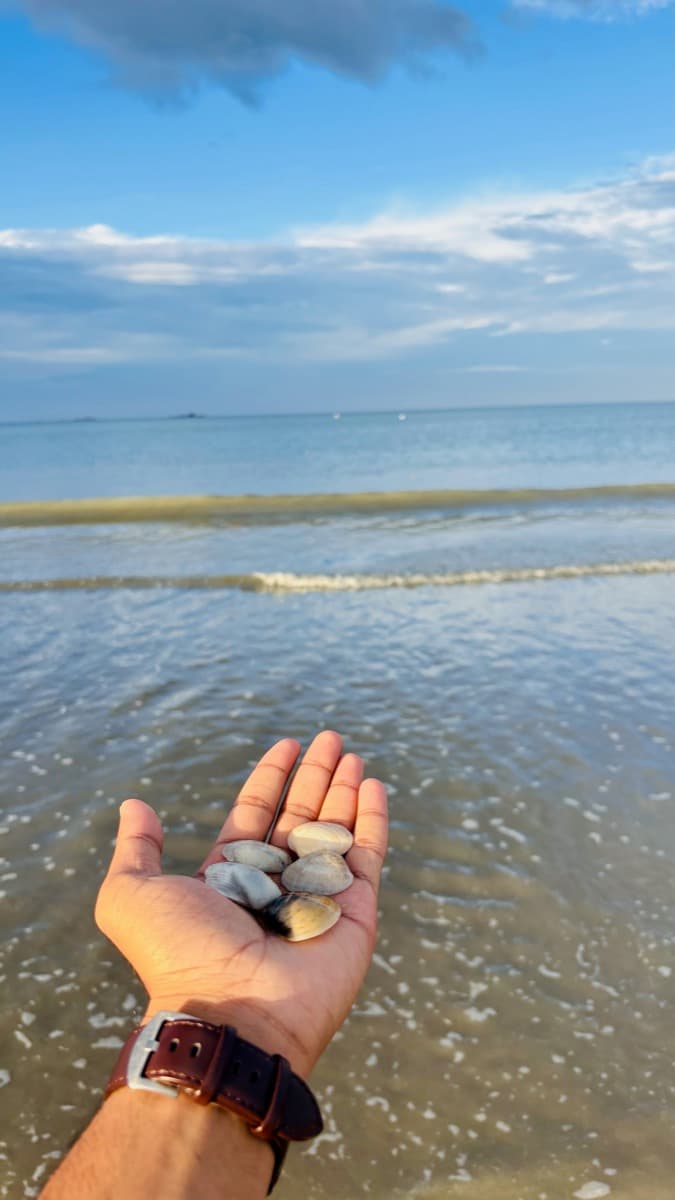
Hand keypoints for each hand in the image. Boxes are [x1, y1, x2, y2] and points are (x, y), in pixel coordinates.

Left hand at [94, 731, 387, 1077]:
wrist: (231, 1012)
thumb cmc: (178, 954)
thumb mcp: (131, 894)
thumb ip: (136, 848)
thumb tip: (134, 804)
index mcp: (230, 878)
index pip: (255, 814)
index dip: (271, 778)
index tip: (287, 744)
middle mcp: (274, 885)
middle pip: (299, 815)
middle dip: (314, 775)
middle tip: (330, 737)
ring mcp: (316, 898)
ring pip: (334, 830)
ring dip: (344, 789)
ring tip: (351, 751)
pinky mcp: (354, 914)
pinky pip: (366, 857)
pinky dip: (372, 820)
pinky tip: (371, 784)